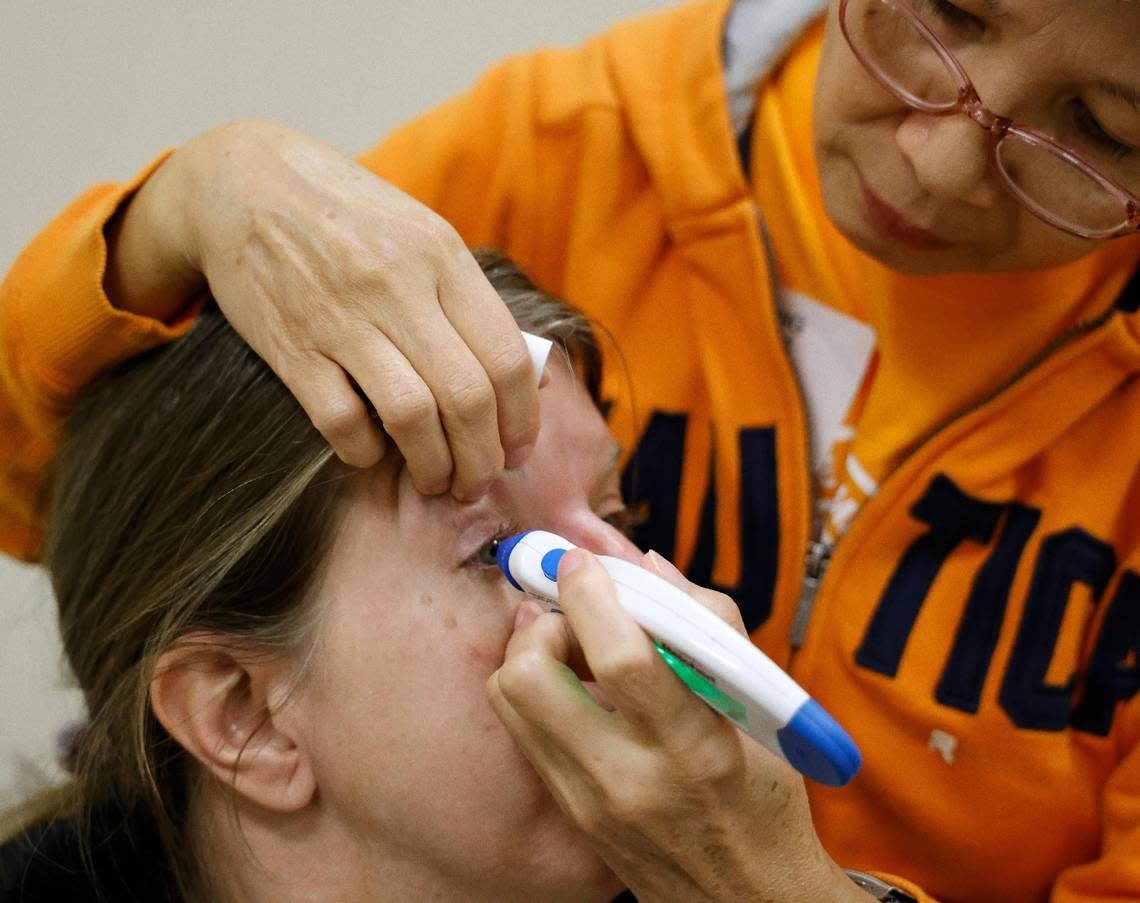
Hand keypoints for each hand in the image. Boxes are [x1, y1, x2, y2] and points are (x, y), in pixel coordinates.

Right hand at [105, 120, 538, 497]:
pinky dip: (365, 452)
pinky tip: (372, 453)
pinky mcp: (291, 346)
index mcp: (442, 256)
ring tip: (437, 482)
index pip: (506, 357)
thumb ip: (468, 299)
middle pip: (467, 397)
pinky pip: (342, 421)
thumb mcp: (421, 233)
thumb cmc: (347, 215)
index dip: (522, 418)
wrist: (242, 183)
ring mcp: (342, 317)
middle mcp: (398, 285)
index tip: (518, 450)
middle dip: (482, 458)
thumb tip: (526, 375)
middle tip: (479, 483)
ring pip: (413, 417)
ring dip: (434, 466)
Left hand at [487, 549, 864, 902]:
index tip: (580, 562)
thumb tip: (647, 566)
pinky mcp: (568, 812)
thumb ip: (708, 624)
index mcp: (693, 746)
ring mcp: (589, 801)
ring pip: (510, 698)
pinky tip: (574, 683)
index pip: (620, 658)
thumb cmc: (764, 795)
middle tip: (575, 613)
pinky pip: (522, 729)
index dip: (590, 596)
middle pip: (532, 676)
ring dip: (532, 652)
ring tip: (574, 645)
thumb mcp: (759, 707)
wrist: (745, 899)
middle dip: (542, 623)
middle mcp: (630, 777)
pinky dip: (536, 689)